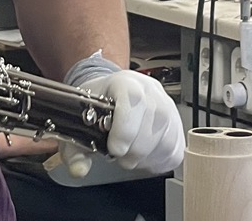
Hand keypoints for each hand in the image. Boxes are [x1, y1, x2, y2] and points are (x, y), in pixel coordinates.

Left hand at [53, 66, 184, 183]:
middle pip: (154, 120)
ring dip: (146, 157)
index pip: (134, 98)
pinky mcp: (177, 126)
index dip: (126, 127)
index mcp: (125, 82)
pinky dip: (158, 161)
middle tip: (119, 156)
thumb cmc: (96, 105)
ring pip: (167, 138)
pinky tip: (142, 159)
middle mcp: (151, 91)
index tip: (114, 149)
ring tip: (129, 157)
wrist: (109, 95)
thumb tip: (78, 169)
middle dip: (135, 148)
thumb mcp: (79, 119)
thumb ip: (74, 146)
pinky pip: (175, 150)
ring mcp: (168, 107)